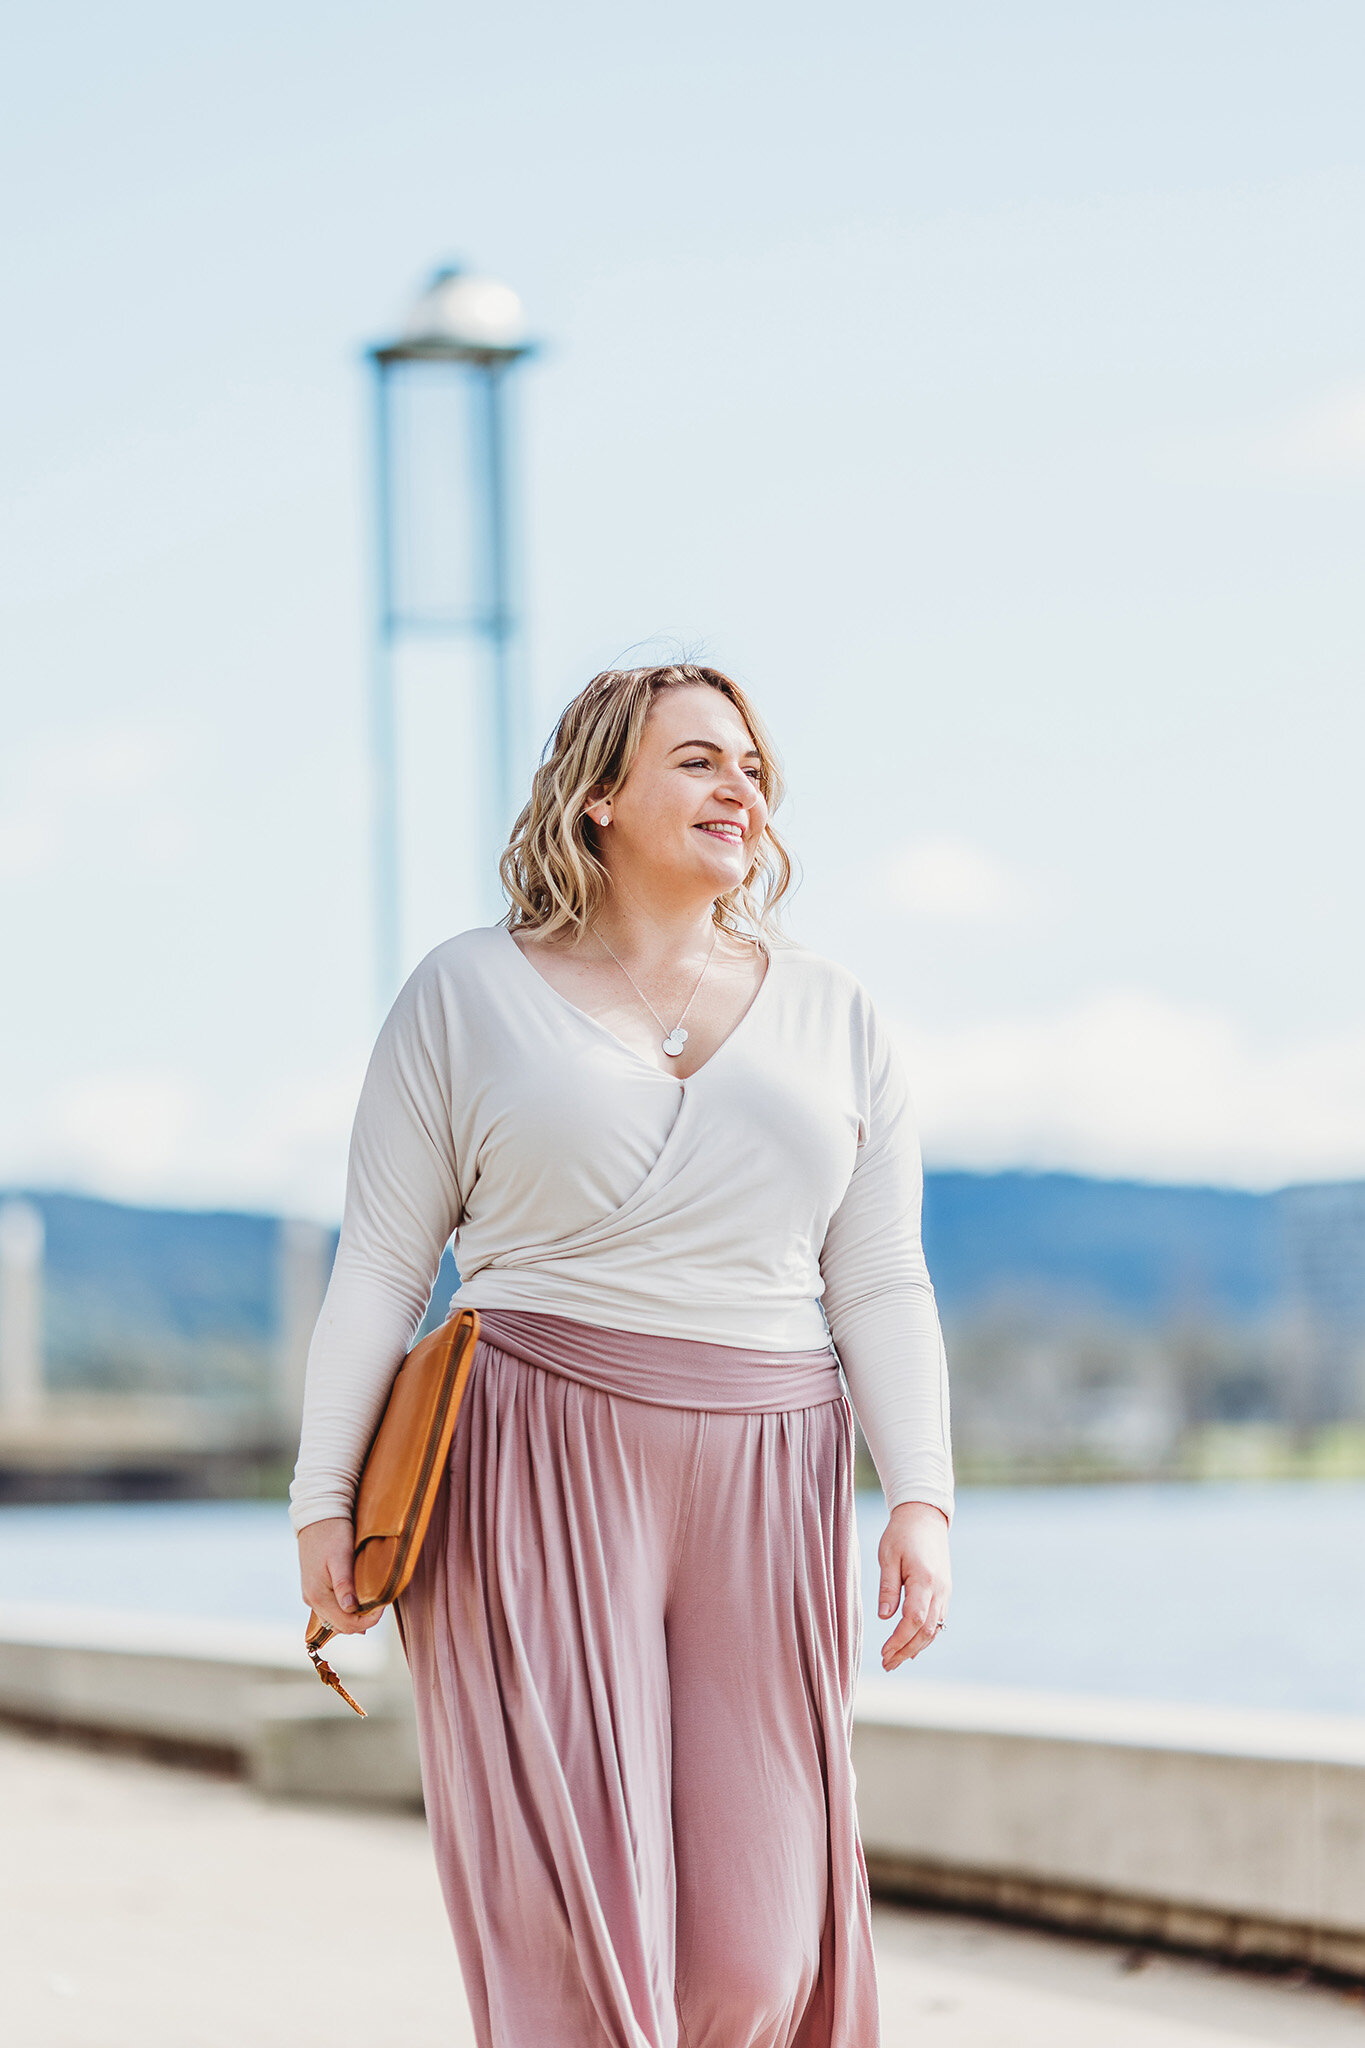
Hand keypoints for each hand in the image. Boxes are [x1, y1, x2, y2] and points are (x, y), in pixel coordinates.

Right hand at [297, 1517, 383, 1635]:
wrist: (317, 1516)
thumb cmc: (332, 1533)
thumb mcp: (340, 1556)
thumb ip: (344, 1584)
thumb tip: (351, 1608)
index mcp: (317, 1596)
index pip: (346, 1624)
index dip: (368, 1620)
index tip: (383, 1605)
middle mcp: (312, 1601)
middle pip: (341, 1627)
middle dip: (363, 1620)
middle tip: (381, 1604)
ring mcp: (312, 1596)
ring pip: (336, 1621)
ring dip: (355, 1617)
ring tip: (372, 1603)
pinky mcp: (314, 1590)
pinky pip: (331, 1610)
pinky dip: (346, 1611)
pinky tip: (359, 1603)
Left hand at [876, 1500, 950, 1672]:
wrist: (925, 1516)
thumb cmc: (902, 1533)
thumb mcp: (888, 1556)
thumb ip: (888, 1587)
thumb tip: (883, 1617)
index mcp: (924, 1580)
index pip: (914, 1620)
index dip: (899, 1640)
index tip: (883, 1653)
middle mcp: (939, 1589)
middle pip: (926, 1630)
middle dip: (906, 1650)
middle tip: (887, 1664)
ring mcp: (945, 1591)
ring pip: (935, 1628)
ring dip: (916, 1647)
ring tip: (896, 1660)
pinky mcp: (944, 1590)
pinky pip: (938, 1620)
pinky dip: (926, 1636)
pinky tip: (912, 1645)